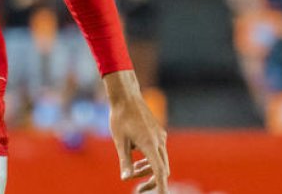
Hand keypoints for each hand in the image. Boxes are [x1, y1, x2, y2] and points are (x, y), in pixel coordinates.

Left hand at [104, 70, 167, 193]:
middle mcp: (159, 142)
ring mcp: (161, 137)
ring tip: (133, 171)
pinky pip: (159, 152)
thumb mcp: (119, 141)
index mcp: (150, 144)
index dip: (161, 186)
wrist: (126, 97)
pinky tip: (137, 159)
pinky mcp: (159, 133)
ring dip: (149, 170)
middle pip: (162, 169)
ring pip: (161, 161)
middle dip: (151, 181)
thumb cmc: (120, 118)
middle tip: (138, 189)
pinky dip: (150, 160)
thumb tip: (126, 179)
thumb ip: (125, 161)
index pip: (159, 172)